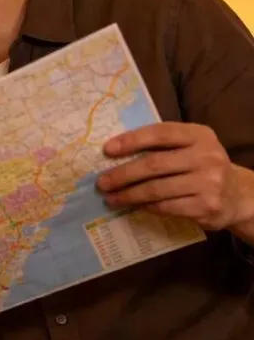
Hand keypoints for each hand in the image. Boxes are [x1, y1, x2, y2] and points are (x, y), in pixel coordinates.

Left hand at [98, 122, 251, 230]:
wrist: (238, 195)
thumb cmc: (201, 167)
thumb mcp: (190, 147)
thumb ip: (162, 145)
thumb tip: (114, 152)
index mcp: (199, 135)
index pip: (160, 133)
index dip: (131, 140)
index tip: (106, 150)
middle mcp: (207, 156)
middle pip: (154, 164)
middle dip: (122, 174)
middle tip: (101, 182)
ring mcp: (209, 182)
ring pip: (157, 189)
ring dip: (128, 195)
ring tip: (110, 198)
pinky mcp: (206, 206)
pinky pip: (166, 206)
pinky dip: (145, 206)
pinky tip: (133, 206)